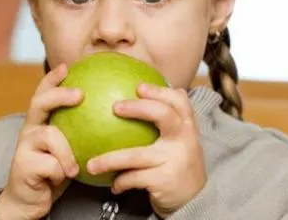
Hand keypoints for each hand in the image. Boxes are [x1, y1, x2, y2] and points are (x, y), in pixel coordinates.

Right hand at [0, 64, 82, 219]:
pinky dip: (61, 172)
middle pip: (39, 103)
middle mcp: (30, 130)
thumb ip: (81, 134)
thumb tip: (112, 116)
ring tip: (73, 168)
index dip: (52, 79)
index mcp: (40, 123)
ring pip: (50, 136)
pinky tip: (64, 179)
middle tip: (80, 94)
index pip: (43, 94)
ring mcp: (24, 146)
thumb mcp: (70, 150)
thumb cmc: (55, 172)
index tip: (67, 66)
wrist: (29, 201)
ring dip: (67, 152)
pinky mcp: (23, 164)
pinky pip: (51, 164)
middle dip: (59, 94)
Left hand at [86, 84, 206, 217]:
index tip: (138, 87)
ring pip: (135, 155)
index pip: (179, 101)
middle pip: (162, 114)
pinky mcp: (164, 180)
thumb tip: (136, 95)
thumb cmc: (179, 164)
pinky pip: (133, 178)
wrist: (195, 200)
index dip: (159, 91)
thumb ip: (166, 122)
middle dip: (138, 107)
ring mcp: (174, 159)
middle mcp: (184, 140)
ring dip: (109, 160)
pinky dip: (120, 181)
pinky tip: (113, 184)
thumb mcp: (180, 141)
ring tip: (91, 164)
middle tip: (115, 106)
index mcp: (187, 127)